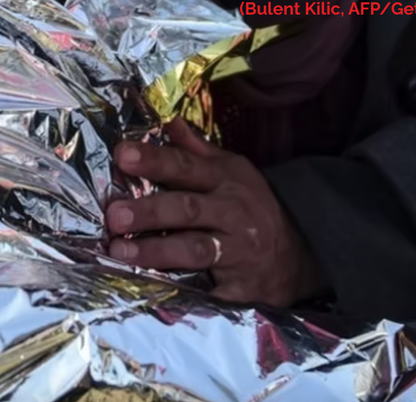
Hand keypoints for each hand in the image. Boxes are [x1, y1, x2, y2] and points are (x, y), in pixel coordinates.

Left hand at [105, 119, 325, 306]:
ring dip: (157, 251)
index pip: (186, 166)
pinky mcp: (243, 288)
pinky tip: (157, 294)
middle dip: (150, 211)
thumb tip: (167, 120)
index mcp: (225, 181)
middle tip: (114, 214)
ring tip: (121, 251)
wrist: (300, 252)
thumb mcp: (232, 171)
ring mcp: (239, 252)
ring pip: (195, 249)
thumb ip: (196, 150)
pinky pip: (214, 293)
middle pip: (188, 209)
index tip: (122, 154)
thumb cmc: (253, 206)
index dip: (155, 160)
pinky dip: (190, 296)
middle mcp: (232, 214)